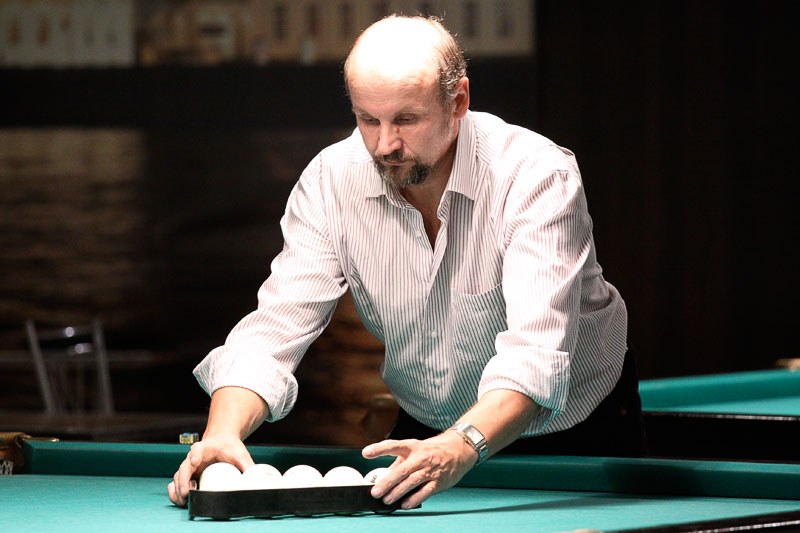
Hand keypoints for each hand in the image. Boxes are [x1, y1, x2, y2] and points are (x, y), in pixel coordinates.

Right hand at [167, 434, 254, 506]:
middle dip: (183, 480)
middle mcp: (192, 457)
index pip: (197, 449)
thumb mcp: (240, 454)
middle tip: (187, 492)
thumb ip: (248, 465)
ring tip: (184, 501)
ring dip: (178, 489)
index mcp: (205, 447)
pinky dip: (175, 492)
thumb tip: (258, 480)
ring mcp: (188, 467)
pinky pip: (176, 484)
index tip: (195, 461)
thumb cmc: (230, 447)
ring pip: (177, 477)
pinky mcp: (187, 476)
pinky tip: (180, 501)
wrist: (222, 442)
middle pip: (183, 467)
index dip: (194, 455)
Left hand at [362, 430, 476, 508]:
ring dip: (397, 492)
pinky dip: (414, 499)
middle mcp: (421, 457)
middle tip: (375, 492)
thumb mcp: (416, 448)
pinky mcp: (439, 481)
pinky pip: (425, 492)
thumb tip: (385, 476)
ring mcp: (431, 469)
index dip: (379, 449)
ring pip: (412, 482)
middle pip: (401, 470)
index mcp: (413, 446)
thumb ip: (400, 461)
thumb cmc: (432, 450)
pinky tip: (404, 504)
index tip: (365, 453)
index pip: (393, 445)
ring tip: (386, 500)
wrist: (459, 450)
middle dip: (387, 482)